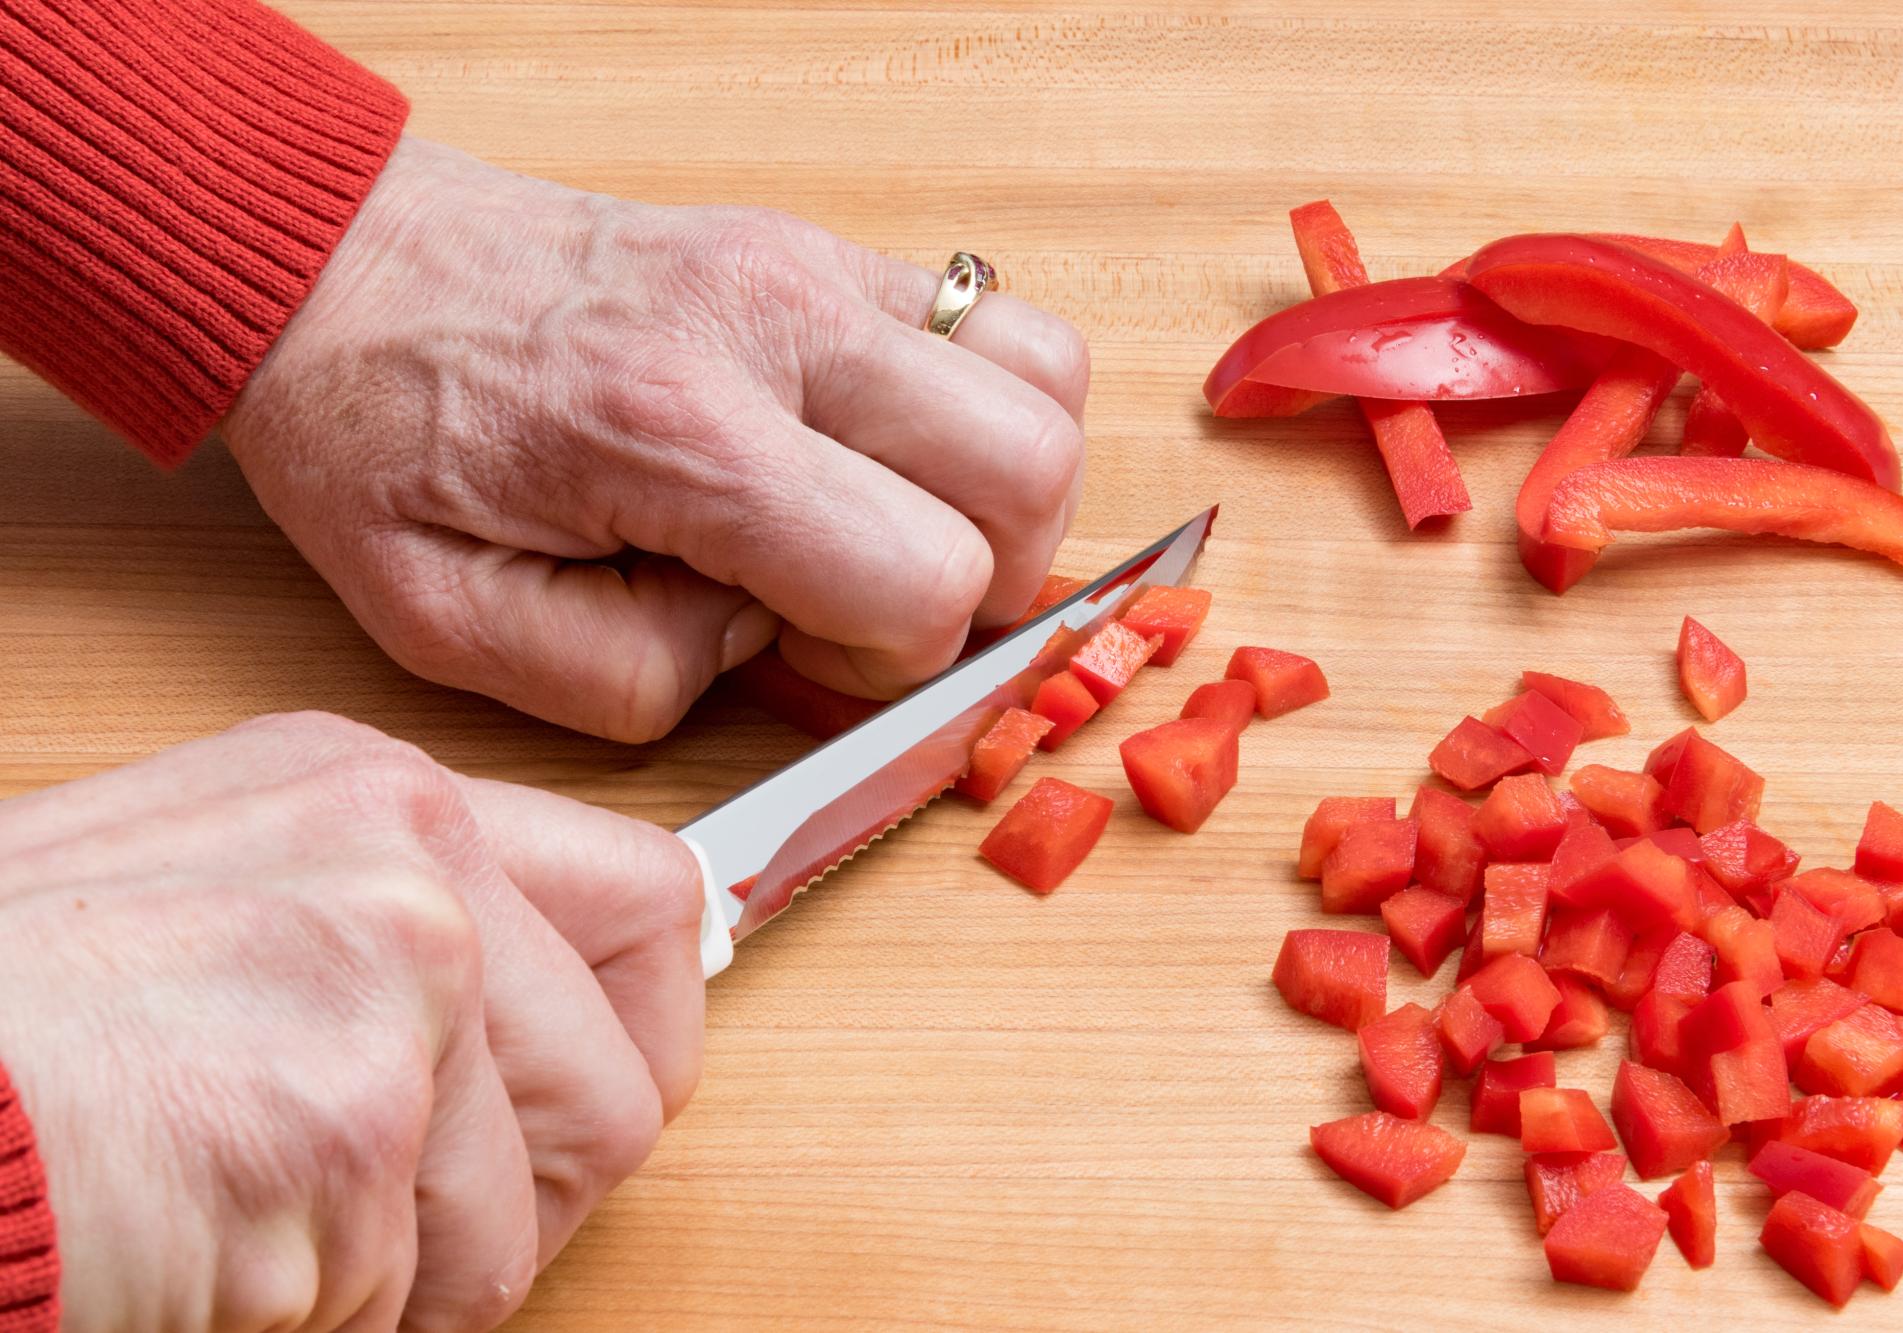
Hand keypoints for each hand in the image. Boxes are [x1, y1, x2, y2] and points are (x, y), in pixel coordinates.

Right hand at [0, 712, 703, 1329]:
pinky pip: (407, 1298)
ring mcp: (389, 987)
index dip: (646, 1028)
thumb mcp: (210, 894)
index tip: (612, 1096)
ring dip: (410, 1279)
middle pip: (624, 1083)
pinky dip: (321, 1321)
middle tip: (411, 1233)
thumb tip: (550, 1008)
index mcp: (375, 795)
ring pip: (529, 1217)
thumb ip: (389, 925)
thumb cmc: (4, 1018)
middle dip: (535, 1196)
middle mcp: (406, 863)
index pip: (649, 900)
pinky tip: (207, 1254)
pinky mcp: (341, 1132)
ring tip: (271, 1236)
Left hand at [223, 137, 1088, 740]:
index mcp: (676, 428)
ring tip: (893, 532)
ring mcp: (815, 266)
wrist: (341, 269)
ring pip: (1049, 385)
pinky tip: (893, 465)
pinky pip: (1005, 325)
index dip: (887, 661)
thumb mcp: (454, 620)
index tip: (802, 657)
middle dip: (980, 582)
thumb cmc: (383, 437)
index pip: (917, 574)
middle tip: (863, 604)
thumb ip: (636, 678)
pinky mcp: (826, 248)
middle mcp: (775, 322)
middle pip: (1026, 471)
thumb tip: (778, 647)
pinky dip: (995, 415)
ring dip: (1008, 496)